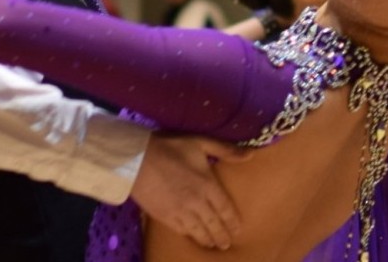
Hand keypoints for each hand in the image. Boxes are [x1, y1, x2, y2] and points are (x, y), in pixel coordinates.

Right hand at [130, 133, 251, 249]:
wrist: (136, 160)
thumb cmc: (169, 148)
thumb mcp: (200, 142)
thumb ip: (226, 150)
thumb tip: (251, 154)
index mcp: (208, 185)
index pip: (225, 209)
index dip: (232, 221)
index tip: (238, 230)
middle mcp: (197, 203)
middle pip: (213, 224)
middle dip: (222, 236)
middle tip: (226, 244)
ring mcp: (180, 212)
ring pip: (198, 231)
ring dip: (207, 240)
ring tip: (213, 245)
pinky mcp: (165, 216)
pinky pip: (182, 230)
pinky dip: (190, 236)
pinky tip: (193, 237)